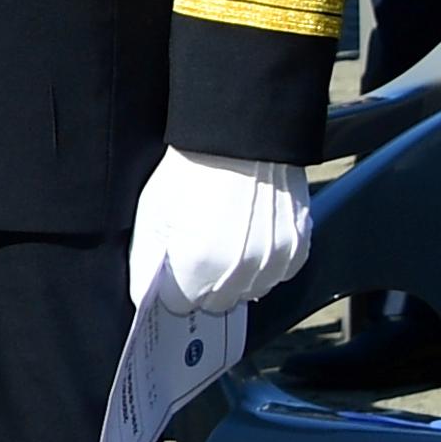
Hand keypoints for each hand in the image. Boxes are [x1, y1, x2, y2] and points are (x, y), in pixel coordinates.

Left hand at [128, 148, 312, 312]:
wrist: (242, 136)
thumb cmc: (193, 168)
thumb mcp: (154, 211)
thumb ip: (146, 261)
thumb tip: (143, 295)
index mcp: (198, 265)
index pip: (181, 305)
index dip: (175, 285)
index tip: (175, 265)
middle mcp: (239, 272)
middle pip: (216, 303)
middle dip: (205, 285)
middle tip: (201, 247)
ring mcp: (272, 262)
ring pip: (250, 292)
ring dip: (238, 277)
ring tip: (229, 237)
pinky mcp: (297, 248)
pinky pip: (278, 274)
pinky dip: (265, 262)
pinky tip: (252, 234)